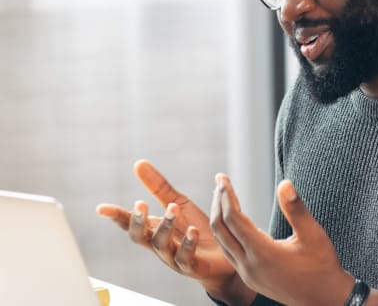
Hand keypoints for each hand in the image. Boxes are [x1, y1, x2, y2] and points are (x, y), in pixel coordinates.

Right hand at [96, 160, 254, 303]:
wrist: (225, 252)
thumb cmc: (195, 228)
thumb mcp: (177, 203)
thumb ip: (158, 186)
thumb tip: (138, 163)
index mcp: (154, 229)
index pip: (130, 223)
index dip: (116, 216)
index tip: (101, 208)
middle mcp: (159, 244)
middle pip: (140, 237)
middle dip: (138, 221)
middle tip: (140, 204)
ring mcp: (173, 257)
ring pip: (161, 245)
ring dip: (165, 226)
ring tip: (173, 207)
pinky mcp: (192, 266)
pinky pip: (185, 258)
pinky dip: (188, 244)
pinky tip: (192, 231)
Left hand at [210, 174, 377, 305]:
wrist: (326, 300)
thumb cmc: (322, 266)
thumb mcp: (313, 235)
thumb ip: (296, 209)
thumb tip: (285, 183)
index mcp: (262, 254)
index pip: (233, 218)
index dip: (227, 195)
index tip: (223, 177)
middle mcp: (249, 266)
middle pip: (220, 229)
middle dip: (218, 202)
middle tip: (220, 180)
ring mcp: (247, 274)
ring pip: (222, 241)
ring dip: (220, 217)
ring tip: (222, 195)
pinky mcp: (250, 278)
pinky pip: (229, 251)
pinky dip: (226, 231)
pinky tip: (236, 219)